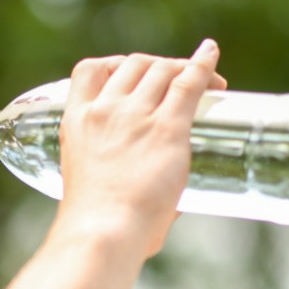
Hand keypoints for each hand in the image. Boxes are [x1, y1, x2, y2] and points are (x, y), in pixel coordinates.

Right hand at [55, 39, 226, 255]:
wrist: (101, 233)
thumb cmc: (96, 226)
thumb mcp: (89, 184)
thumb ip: (119, 180)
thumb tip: (170, 206)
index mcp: (76, 122)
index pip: (89, 70)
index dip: (113, 64)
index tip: (132, 73)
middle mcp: (104, 110)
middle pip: (133, 63)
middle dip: (158, 65)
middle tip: (180, 83)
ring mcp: (135, 116)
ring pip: (162, 69)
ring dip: (183, 68)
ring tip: (208, 83)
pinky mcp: (167, 128)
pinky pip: (189, 83)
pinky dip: (204, 66)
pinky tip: (212, 54)